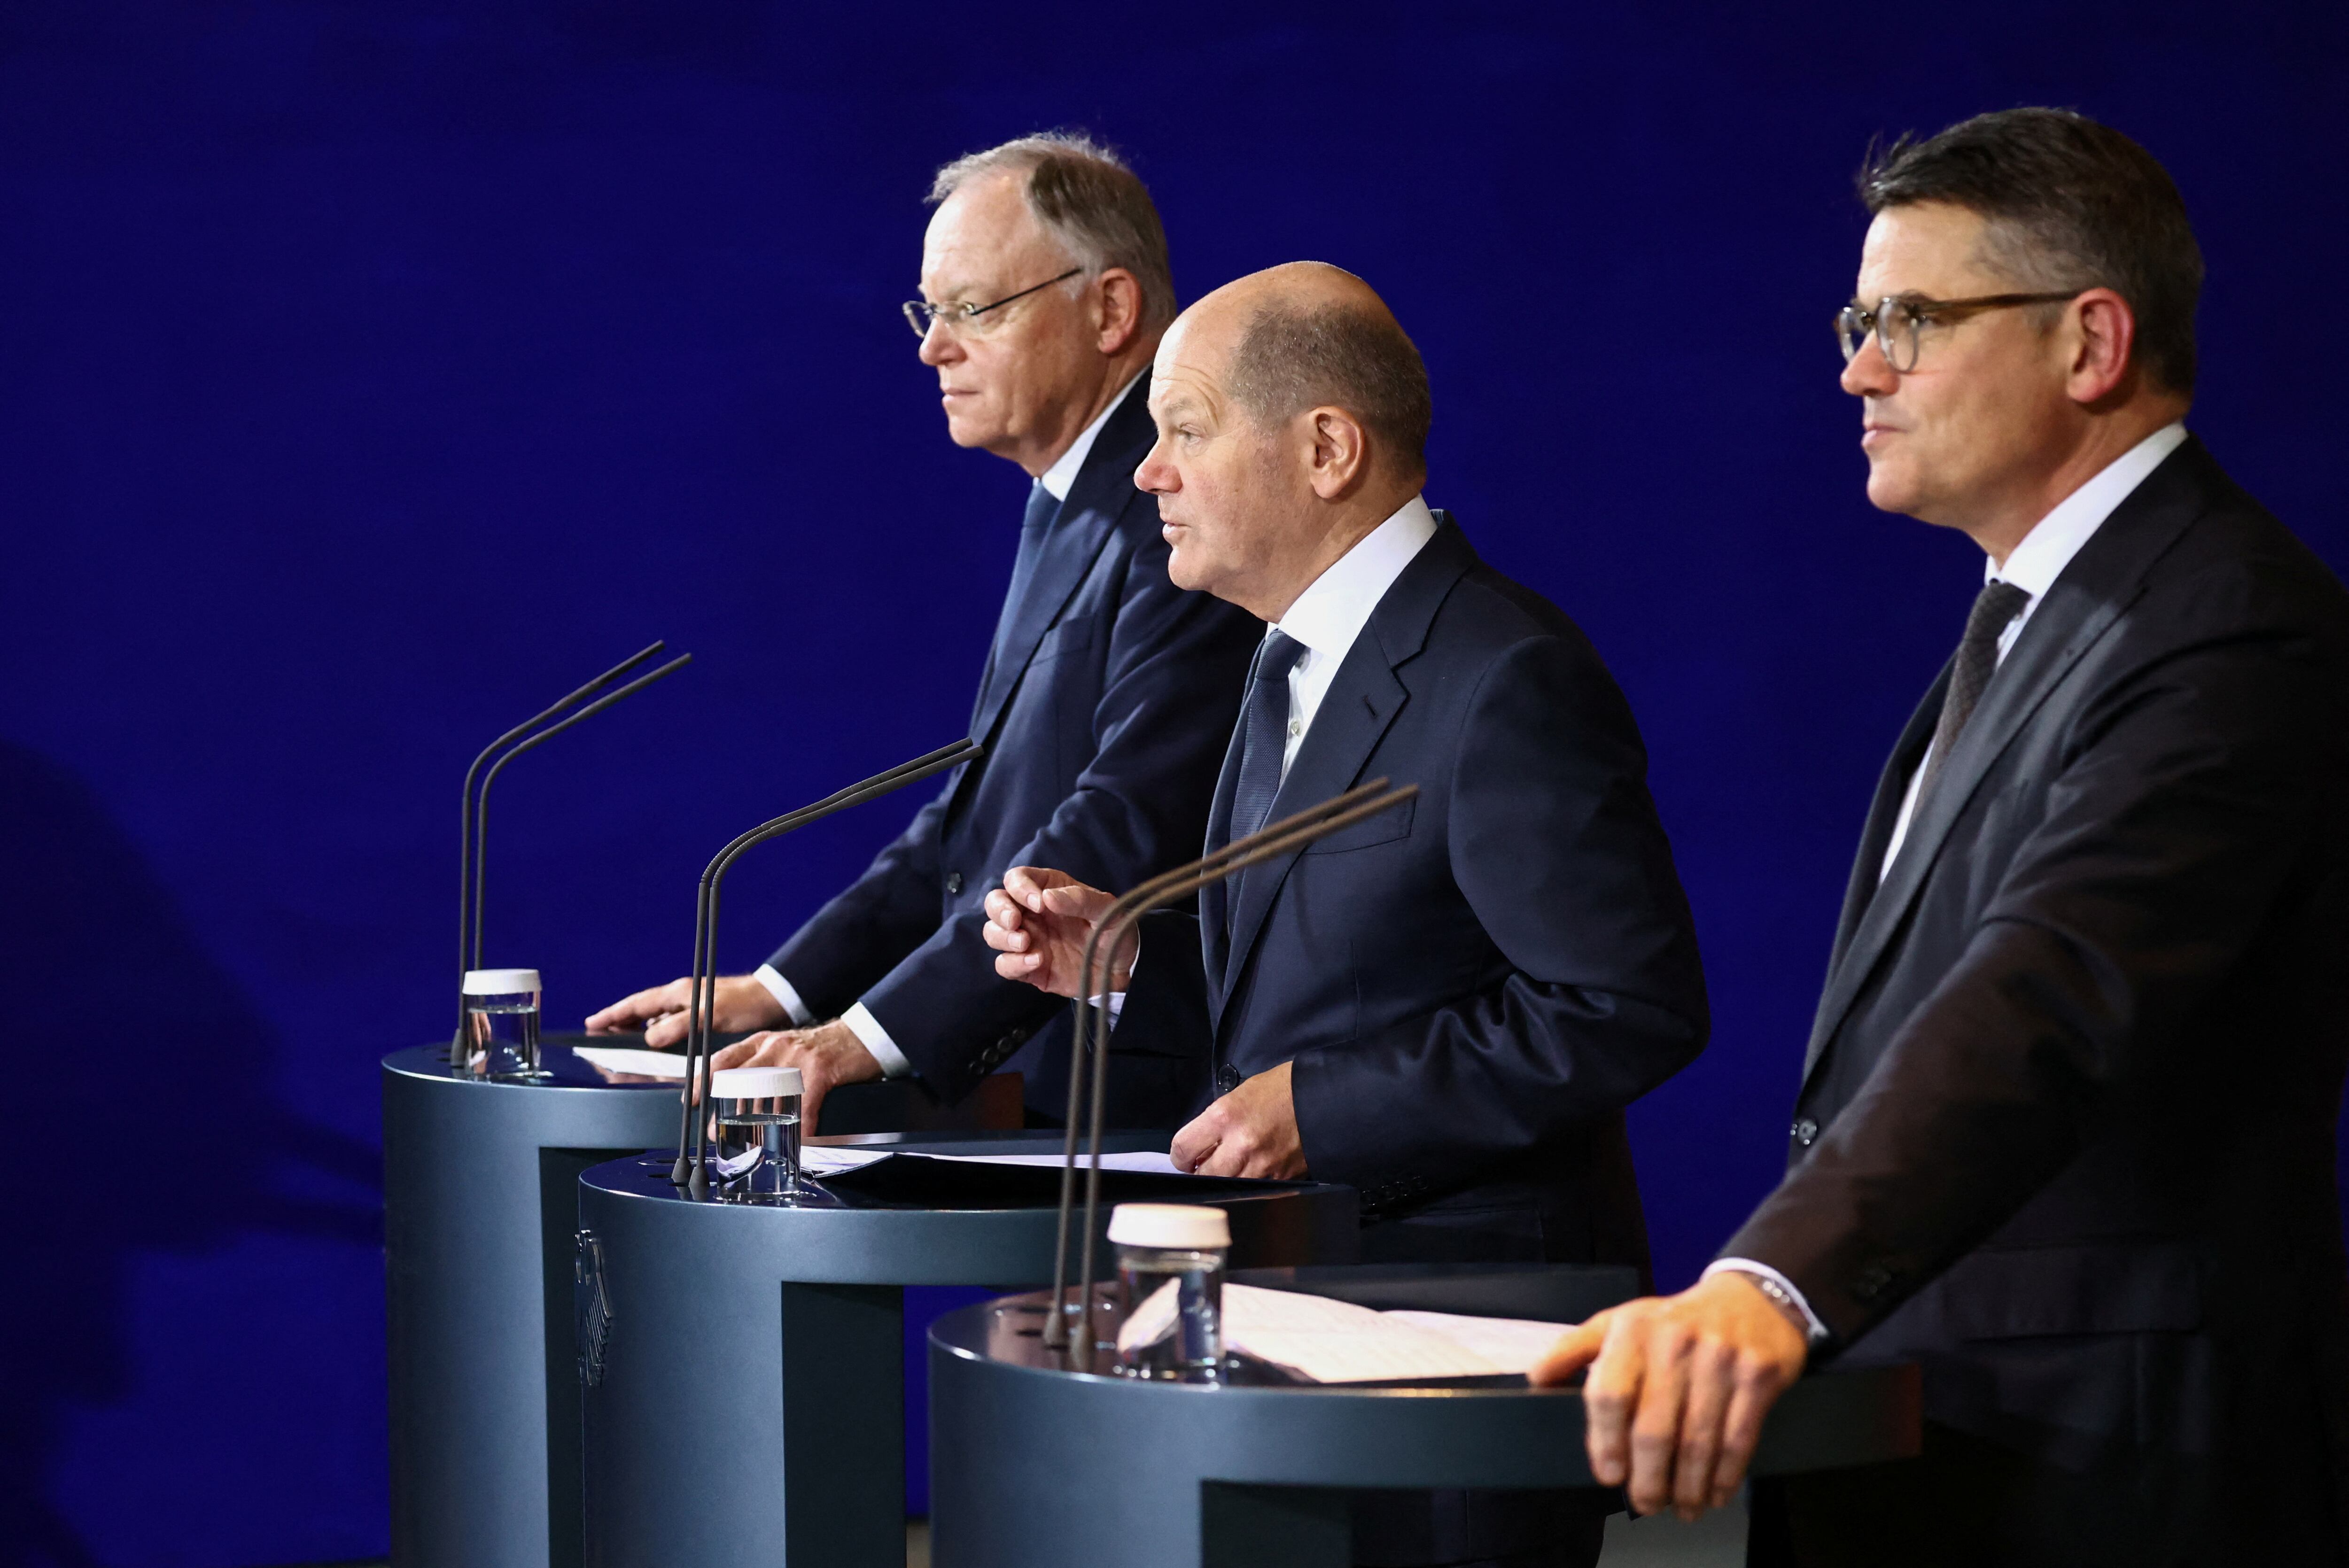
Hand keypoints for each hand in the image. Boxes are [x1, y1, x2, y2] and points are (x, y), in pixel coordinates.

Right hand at [585, 973, 784, 1048]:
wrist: (772, 999)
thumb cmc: (744, 1005)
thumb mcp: (709, 1016)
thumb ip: (678, 1026)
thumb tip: (647, 1039)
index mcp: (678, 993)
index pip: (637, 1004)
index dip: (613, 1014)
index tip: (592, 1023)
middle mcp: (681, 996)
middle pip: (641, 1008)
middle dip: (619, 1018)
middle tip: (596, 1029)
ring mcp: (690, 1004)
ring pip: (655, 1016)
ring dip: (636, 1025)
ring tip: (618, 1035)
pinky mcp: (702, 1014)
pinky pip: (670, 1022)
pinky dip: (656, 1030)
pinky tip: (655, 1040)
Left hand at [703, 1019, 881, 1130]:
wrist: (859, 1036)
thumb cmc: (821, 1048)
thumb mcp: (785, 1049)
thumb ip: (763, 1065)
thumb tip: (743, 1094)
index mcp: (763, 1042)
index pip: (724, 1059)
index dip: (704, 1081)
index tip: (691, 1100)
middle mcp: (774, 1048)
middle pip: (738, 1079)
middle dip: (721, 1110)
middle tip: (713, 1133)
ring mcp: (796, 1060)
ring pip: (766, 1094)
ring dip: (754, 1123)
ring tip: (747, 1144)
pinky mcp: (819, 1072)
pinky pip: (804, 1106)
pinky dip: (800, 1128)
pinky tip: (799, 1140)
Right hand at [981, 866, 1133, 998]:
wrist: (1122, 970)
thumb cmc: (1113, 931)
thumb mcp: (1107, 910)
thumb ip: (1081, 899)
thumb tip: (1048, 898)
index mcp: (1048, 890)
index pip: (1017, 878)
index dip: (1020, 888)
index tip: (1040, 903)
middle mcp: (1031, 913)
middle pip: (995, 902)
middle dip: (999, 910)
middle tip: (1015, 921)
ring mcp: (1027, 940)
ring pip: (993, 933)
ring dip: (1002, 936)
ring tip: (1026, 943)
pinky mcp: (1027, 967)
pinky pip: (1004, 964)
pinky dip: (1013, 963)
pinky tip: (1037, 961)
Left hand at [1169, 1062, 1304, 1177]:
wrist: (1325, 1097)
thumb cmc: (1280, 1089)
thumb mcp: (1239, 1095)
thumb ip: (1216, 1122)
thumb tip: (1201, 1147)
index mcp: (1225, 1117)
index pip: (1183, 1148)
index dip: (1180, 1156)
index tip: (1185, 1156)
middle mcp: (1240, 1144)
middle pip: (1203, 1176)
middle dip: (1199, 1172)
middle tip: (1203, 1165)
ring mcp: (1261, 1165)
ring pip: (1227, 1187)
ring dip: (1223, 1180)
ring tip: (1230, 1167)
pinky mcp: (1279, 1178)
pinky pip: (1254, 1189)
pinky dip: (1248, 1183)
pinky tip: (1252, 1169)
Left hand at [1529, 1271, 1808, 1519]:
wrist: (1751, 1298)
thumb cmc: (1673, 1321)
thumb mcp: (1620, 1321)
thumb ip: (1576, 1349)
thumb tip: (1537, 1378)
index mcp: (1632, 1331)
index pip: (1608, 1393)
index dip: (1605, 1441)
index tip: (1609, 1476)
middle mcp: (1674, 1343)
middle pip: (1654, 1429)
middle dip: (1649, 1479)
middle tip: (1647, 1504)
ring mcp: (1719, 1359)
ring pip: (1698, 1442)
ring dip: (1689, 1487)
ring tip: (1683, 1508)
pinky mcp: (1757, 1376)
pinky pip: (1739, 1439)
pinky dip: (1725, 1476)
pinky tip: (1716, 1494)